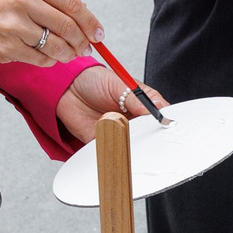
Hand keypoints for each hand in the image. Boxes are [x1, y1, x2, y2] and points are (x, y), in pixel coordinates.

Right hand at [0, 0, 100, 66]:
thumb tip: (80, 9)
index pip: (71, 4)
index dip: (90, 21)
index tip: (98, 33)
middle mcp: (22, 1)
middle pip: (67, 26)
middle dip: (82, 41)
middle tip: (86, 48)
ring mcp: (14, 25)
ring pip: (55, 45)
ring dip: (67, 54)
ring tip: (68, 55)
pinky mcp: (7, 46)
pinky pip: (39, 58)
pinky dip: (49, 61)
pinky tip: (48, 58)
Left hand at [55, 64, 169, 145]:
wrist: (67, 88)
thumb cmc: (94, 80)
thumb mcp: (118, 84)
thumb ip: (136, 98)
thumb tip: (156, 108)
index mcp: (140, 105)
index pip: (158, 116)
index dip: (163, 122)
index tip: (166, 125)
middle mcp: (131, 120)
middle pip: (147, 135)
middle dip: (149, 138)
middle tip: (147, 135)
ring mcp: (118, 132)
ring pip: (130, 145)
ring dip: (130, 145)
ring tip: (127, 137)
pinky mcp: (102, 142)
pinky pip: (110, 151)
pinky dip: (112, 152)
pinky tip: (113, 146)